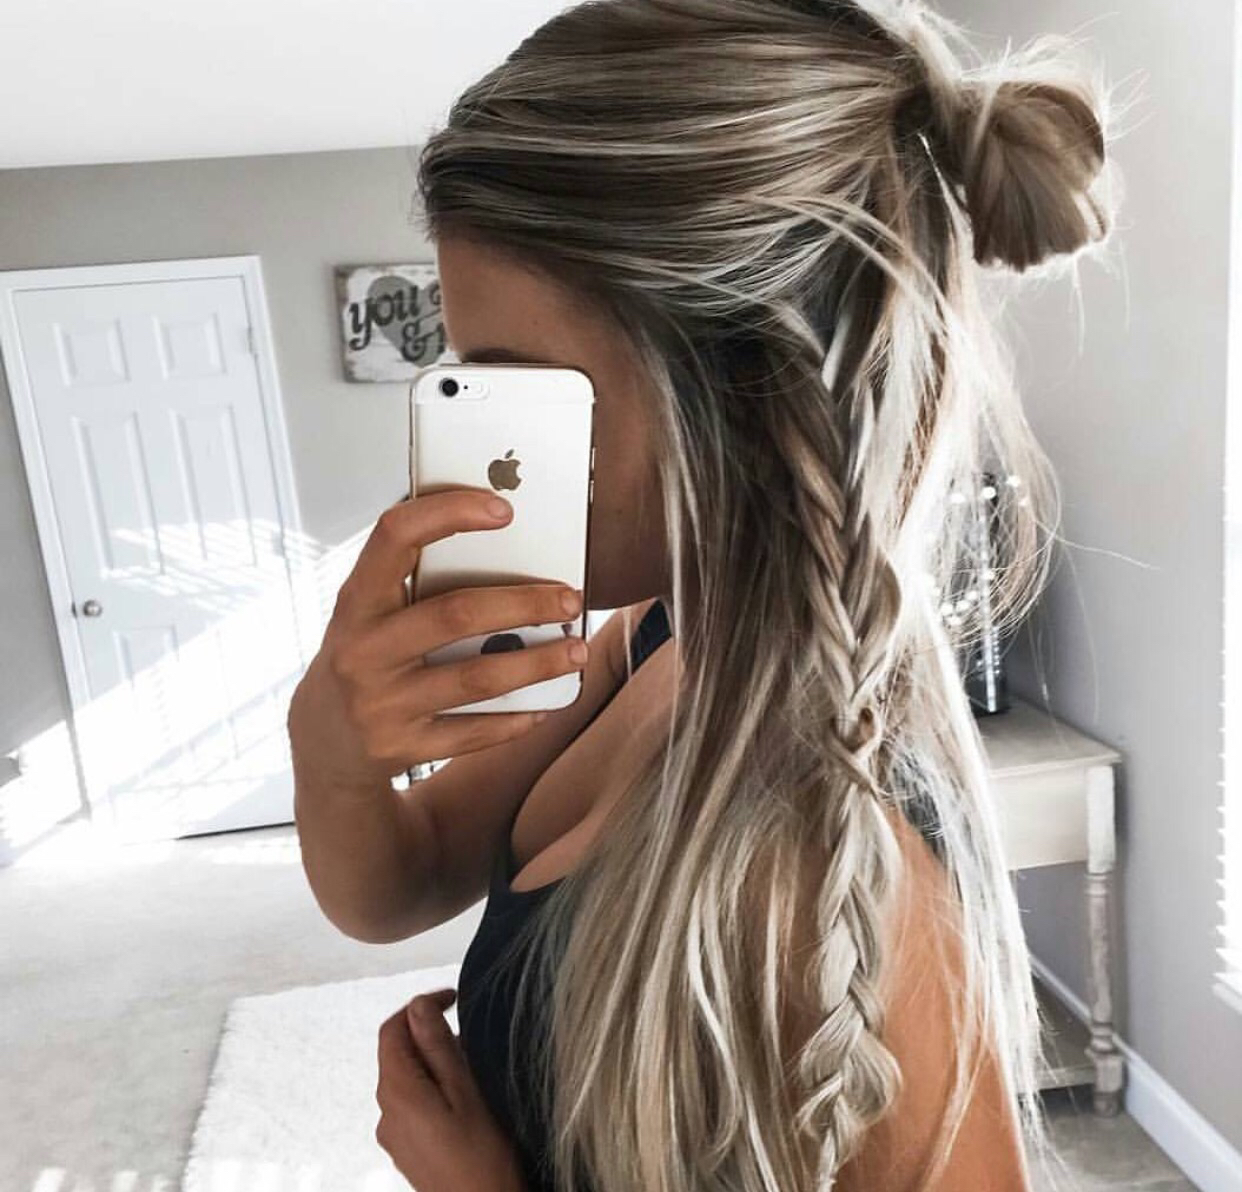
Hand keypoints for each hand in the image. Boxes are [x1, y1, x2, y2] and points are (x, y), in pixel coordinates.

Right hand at [286, 488, 589, 787]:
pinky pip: (474, 732)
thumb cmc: (364, 659)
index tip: (503, 509)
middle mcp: (363, 651)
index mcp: (355, 602)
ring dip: (538, 663)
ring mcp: (381, 704)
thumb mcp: (368, 615)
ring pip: (477, 678)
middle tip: (570, 598)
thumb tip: (501, 544)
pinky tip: (543, 706)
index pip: (395, 537)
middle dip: (524, 604)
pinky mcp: (402, 748)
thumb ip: (413, 582)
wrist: (325, 745)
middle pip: (456, 614)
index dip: (448, 514)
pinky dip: (516, 719)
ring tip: (576, 650)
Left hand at [375, 986, 528, 1191]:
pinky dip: (432, 1085)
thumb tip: (419, 1006)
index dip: (420, 1005)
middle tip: (467, 1031)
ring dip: (432, 1060)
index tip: (453, 999)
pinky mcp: (406, 1148)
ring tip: (470, 1064)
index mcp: (398, 1092)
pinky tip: (462, 1097)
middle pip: (396, 1053)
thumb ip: (438, 1046)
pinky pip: (412, 1102)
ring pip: (406, 1077)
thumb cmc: (482, 1160)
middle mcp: (386, 1112)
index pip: (392, 1029)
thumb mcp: (466, 1091)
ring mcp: (394, 1134)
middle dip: (428, 1032)